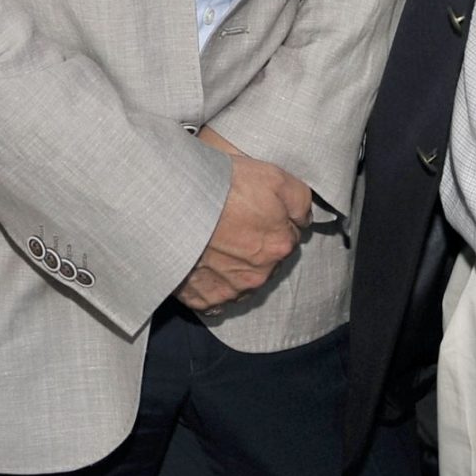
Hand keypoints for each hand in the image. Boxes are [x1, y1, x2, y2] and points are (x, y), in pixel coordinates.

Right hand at [175, 128, 311, 311]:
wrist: (171, 203)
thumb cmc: (221, 185)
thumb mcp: (273, 176)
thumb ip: (299, 201)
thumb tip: (304, 220)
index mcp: (281, 244)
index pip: (288, 236)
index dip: (271, 220)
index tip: (253, 209)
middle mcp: (260, 273)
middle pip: (265, 260)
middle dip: (254, 246)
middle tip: (231, 223)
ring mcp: (232, 290)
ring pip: (242, 280)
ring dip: (233, 267)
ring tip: (213, 242)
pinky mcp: (204, 299)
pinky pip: (214, 298)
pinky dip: (211, 285)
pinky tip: (201, 263)